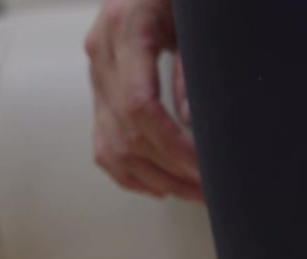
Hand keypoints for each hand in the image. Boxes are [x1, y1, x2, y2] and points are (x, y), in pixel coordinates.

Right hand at [86, 0, 201, 200]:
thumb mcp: (196, 17)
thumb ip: (193, 64)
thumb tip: (188, 121)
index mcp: (126, 26)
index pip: (140, 106)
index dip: (171, 145)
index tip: (203, 168)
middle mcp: (102, 51)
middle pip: (126, 132)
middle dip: (171, 170)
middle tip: (210, 191)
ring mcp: (96, 70)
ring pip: (111, 144)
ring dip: (154, 178)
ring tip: (193, 194)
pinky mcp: (99, 84)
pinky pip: (102, 140)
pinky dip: (128, 171)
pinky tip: (159, 187)